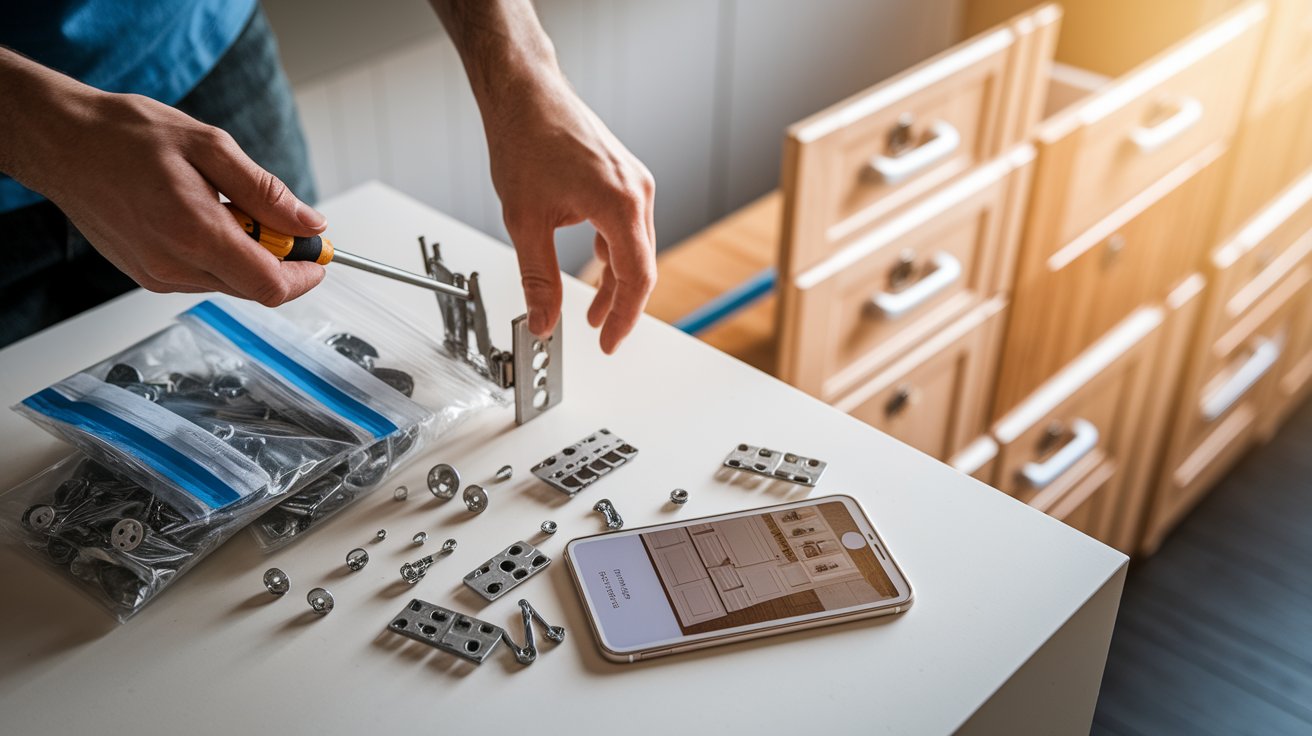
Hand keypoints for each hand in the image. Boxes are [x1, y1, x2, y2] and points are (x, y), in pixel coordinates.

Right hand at [0, 50, 325, 305]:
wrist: (62, 142)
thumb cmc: (126, 136)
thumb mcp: (211, 147)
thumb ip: (266, 193)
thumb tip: (309, 223)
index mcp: (196, 235)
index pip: (271, 286)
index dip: (305, 275)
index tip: (318, 254)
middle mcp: (175, 267)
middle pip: (254, 288)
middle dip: (279, 259)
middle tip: (277, 219)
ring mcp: (157, 276)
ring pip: (229, 283)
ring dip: (245, 254)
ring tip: (224, 205)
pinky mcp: (146, 275)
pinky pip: (201, 277)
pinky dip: (217, 254)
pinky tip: (201, 216)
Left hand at [485, 73, 655, 352]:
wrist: (525, 93)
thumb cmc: (526, 139)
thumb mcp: (525, 222)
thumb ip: (538, 279)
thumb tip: (544, 321)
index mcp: (619, 203)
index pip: (637, 277)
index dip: (625, 318)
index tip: (610, 342)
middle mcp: (637, 191)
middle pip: (641, 265)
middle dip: (621, 304)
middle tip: (603, 335)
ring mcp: (634, 182)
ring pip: (635, 247)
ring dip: (616, 280)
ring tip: (594, 311)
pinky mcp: (624, 177)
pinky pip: (627, 227)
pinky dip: (613, 253)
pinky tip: (594, 267)